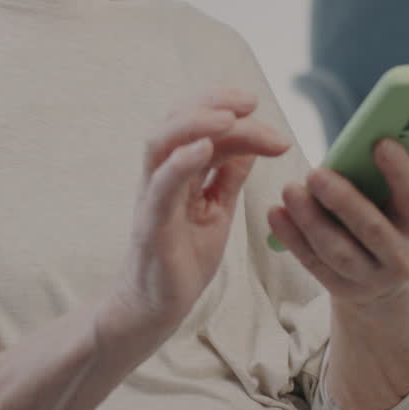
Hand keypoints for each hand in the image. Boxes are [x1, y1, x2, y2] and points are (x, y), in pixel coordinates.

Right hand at [114, 89, 289, 328]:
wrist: (156, 308)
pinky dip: (181, 162)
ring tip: (230, 117)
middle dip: (213, 102)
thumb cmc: (183, 259)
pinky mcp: (151, 225)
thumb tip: (251, 145)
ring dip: (196, 122)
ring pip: (161, 142)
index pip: (200, 126)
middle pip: (176, 120)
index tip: (257, 105)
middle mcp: (161, 176)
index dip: (227, 109)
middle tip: (251, 102)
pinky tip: (204, 148)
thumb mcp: (217, 211)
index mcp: (180, 171)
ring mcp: (153, 198)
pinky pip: (160, 186)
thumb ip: (229, 178)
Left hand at [267, 119, 408, 312]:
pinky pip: (313, 263)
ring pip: (338, 251)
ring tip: (290, 190)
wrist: (384, 286)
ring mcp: (370, 278)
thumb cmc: (397, 224)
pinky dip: (293, 238)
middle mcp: (402, 258)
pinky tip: (276, 213)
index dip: (400, 172)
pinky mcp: (340, 289)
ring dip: (311, 221)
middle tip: (316, 172)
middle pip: (372, 229)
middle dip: (344, 200)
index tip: (379, 143)